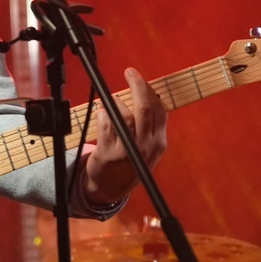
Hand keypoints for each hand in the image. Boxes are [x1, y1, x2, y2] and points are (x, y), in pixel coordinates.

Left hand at [82, 67, 167, 205]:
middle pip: (144, 109)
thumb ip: (151, 126)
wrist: (111, 189)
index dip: (149, 90)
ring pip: (124, 116)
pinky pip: (105, 126)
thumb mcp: (149, 148)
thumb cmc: (130, 162)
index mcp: (159, 142)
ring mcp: (127, 151)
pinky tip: (102, 112)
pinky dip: (103, 114)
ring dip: (116, 102)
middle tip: (130, 72)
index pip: (159, 110)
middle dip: (137, 86)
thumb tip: (151, 95)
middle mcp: (145, 147)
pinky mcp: (108, 154)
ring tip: (111, 100)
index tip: (139, 77)